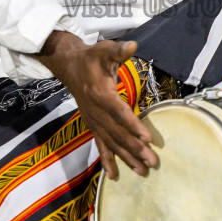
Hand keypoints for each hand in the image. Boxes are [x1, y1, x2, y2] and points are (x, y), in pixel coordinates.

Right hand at [36, 30, 155, 177]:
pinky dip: (107, 160)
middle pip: (117, 133)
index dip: (133, 125)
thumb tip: (132, 45)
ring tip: (142, 171)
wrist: (70, 67)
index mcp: (100, 94)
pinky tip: (114, 175)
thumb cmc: (91, 58)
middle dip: (135, 148)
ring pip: (110, 143)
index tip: (148, 139)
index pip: (119, 112)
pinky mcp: (92, 125)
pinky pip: (99, 145)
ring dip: (126, 158)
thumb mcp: (104, 49)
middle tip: (152, 162)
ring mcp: (93, 121)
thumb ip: (118, 50)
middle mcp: (96, 111)